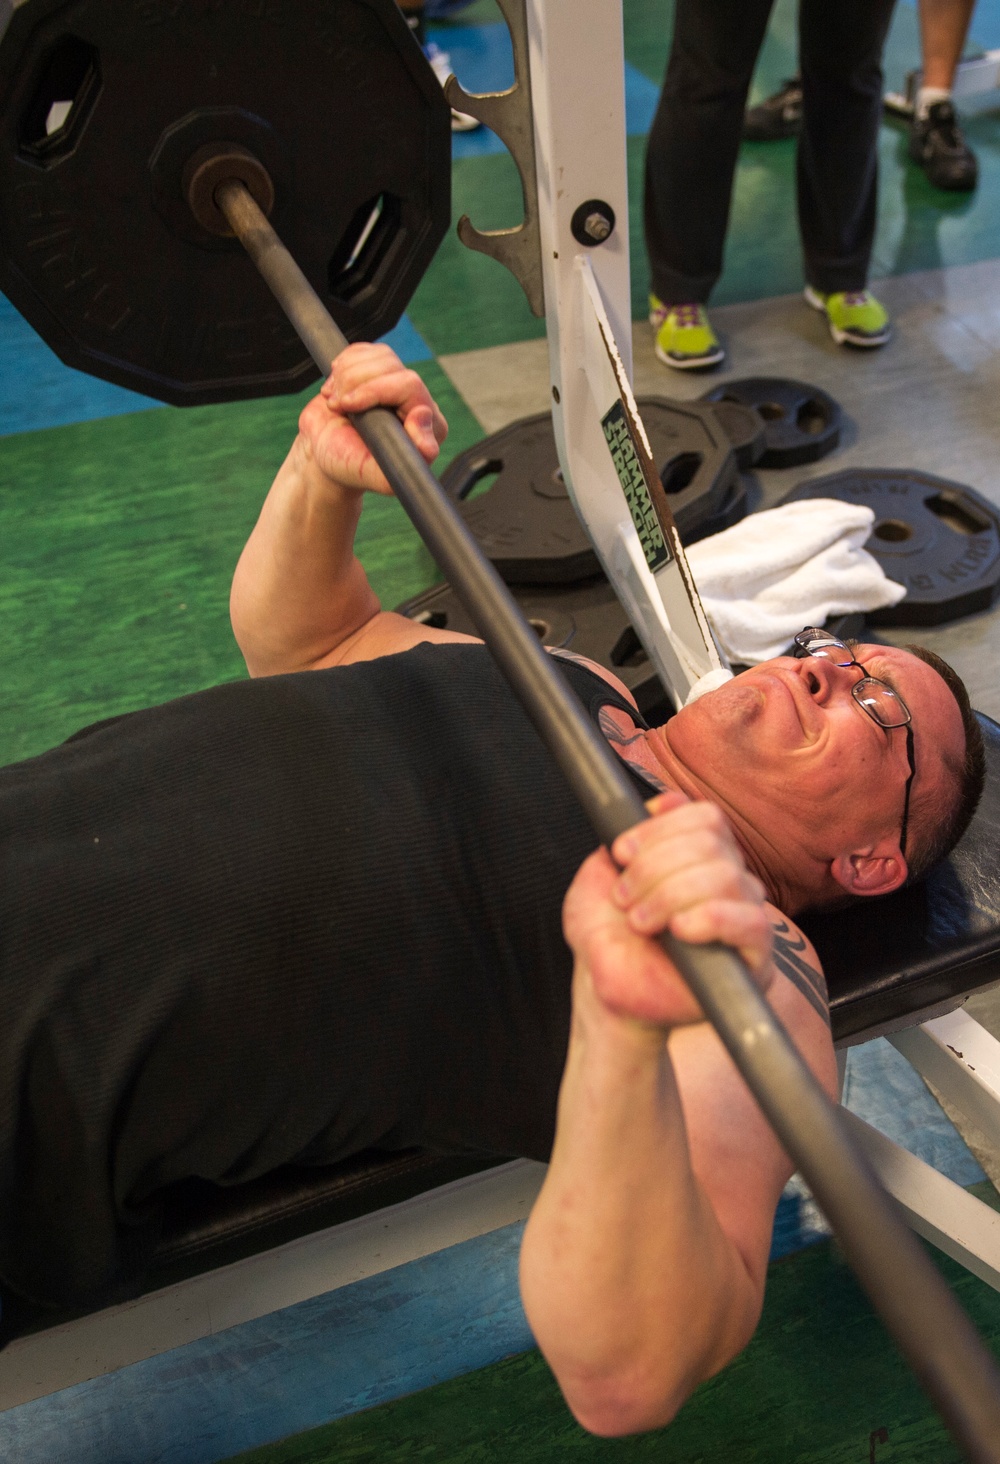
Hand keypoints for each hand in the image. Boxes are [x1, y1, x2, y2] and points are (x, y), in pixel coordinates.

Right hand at [296, 342, 447, 494]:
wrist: (322, 450)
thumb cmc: (346, 464)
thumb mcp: (369, 472)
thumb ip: (399, 465)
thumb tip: (424, 427)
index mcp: (426, 430)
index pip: (410, 386)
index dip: (376, 390)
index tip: (350, 406)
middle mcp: (417, 404)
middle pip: (391, 367)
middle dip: (355, 383)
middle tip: (336, 406)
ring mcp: (397, 385)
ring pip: (379, 356)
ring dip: (346, 375)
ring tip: (334, 401)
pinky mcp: (380, 370)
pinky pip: (366, 350)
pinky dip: (343, 364)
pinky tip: (335, 387)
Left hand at [563, 793, 772, 1030]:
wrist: (604, 985)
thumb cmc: (606, 933)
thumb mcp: (601, 872)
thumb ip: (629, 833)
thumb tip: (662, 804)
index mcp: (701, 855)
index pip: (704, 817)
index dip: (659, 829)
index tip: (620, 853)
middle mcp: (729, 880)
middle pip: (711, 843)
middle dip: (653, 867)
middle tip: (624, 899)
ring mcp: (744, 917)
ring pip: (726, 876)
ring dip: (670, 895)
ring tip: (641, 922)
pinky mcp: (754, 959)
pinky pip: (753, 923)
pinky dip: (710, 918)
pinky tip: (679, 930)